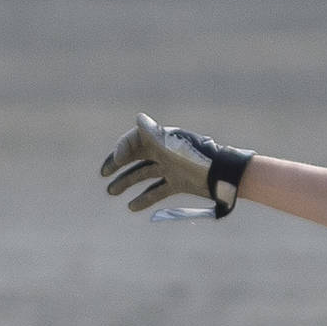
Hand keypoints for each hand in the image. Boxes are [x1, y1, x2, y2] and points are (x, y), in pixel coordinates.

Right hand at [99, 113, 255, 219]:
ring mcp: (171, 167)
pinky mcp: (178, 182)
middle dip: (118, 164)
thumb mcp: (173, 146)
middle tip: (103, 174)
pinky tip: (132, 207)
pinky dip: (144, 198)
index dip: (122, 149)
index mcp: (162, 138)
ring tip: (111, 192)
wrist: (224, 176)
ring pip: (143, 174)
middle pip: (136, 156)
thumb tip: (138, 118)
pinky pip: (157, 190)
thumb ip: (155, 134)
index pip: (135, 139)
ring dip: (126, 182)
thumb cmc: (198, 158)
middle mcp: (165, 151)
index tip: (116, 161)